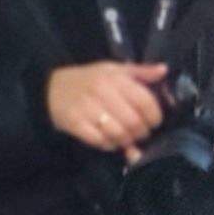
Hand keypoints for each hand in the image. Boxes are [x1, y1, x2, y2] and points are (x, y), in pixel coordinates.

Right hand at [46, 62, 175, 153]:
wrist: (50, 87)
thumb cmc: (89, 79)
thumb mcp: (114, 69)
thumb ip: (140, 72)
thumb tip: (164, 70)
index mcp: (115, 78)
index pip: (145, 101)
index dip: (154, 116)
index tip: (154, 121)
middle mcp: (101, 92)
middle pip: (133, 122)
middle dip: (141, 132)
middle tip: (141, 133)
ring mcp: (86, 108)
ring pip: (117, 134)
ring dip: (126, 141)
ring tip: (127, 138)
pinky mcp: (74, 123)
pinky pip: (99, 141)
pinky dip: (109, 145)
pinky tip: (110, 141)